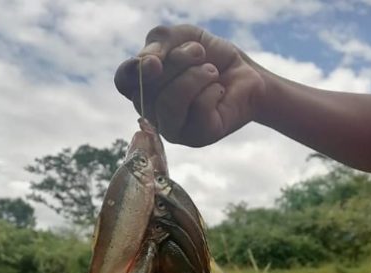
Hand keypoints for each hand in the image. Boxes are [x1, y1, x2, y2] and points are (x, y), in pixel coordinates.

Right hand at [114, 25, 266, 146]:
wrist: (247, 73)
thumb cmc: (212, 57)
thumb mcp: (184, 37)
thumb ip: (160, 43)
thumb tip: (147, 64)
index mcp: (145, 86)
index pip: (123, 81)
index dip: (134, 71)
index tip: (154, 61)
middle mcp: (154, 110)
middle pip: (148, 89)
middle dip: (177, 63)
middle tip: (199, 52)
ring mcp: (174, 128)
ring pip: (170, 103)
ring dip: (195, 78)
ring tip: (212, 71)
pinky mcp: (198, 137)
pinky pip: (197, 110)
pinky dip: (212, 91)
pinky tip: (219, 91)